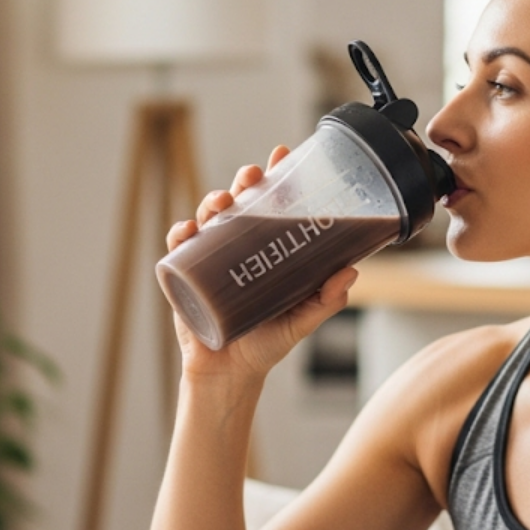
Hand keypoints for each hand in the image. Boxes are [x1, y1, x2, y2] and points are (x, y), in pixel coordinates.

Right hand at [165, 146, 357, 378]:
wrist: (231, 376)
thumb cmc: (266, 344)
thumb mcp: (302, 319)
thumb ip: (327, 299)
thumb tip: (351, 272)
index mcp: (263, 249)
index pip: (270, 205)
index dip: (275, 177)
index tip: (283, 153)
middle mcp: (235, 248)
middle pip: (236, 204)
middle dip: (242, 183)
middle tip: (252, 175)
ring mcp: (208, 260)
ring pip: (206, 219)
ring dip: (210, 202)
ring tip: (222, 203)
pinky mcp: (184, 278)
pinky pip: (178, 250)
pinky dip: (180, 235)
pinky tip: (187, 231)